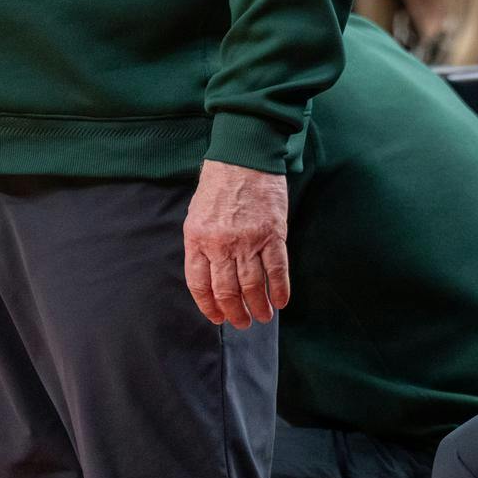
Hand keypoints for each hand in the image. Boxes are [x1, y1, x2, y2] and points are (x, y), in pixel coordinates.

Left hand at [184, 158, 289, 327]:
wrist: (244, 155)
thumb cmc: (219, 183)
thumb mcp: (197, 214)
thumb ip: (201, 244)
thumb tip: (210, 276)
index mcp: (197, 239)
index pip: (200, 284)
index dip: (209, 306)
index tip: (218, 317)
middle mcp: (221, 244)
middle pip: (227, 290)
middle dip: (235, 312)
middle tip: (242, 322)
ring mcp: (248, 240)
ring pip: (252, 286)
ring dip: (258, 306)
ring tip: (262, 316)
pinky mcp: (272, 233)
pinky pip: (277, 270)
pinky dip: (279, 289)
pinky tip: (280, 301)